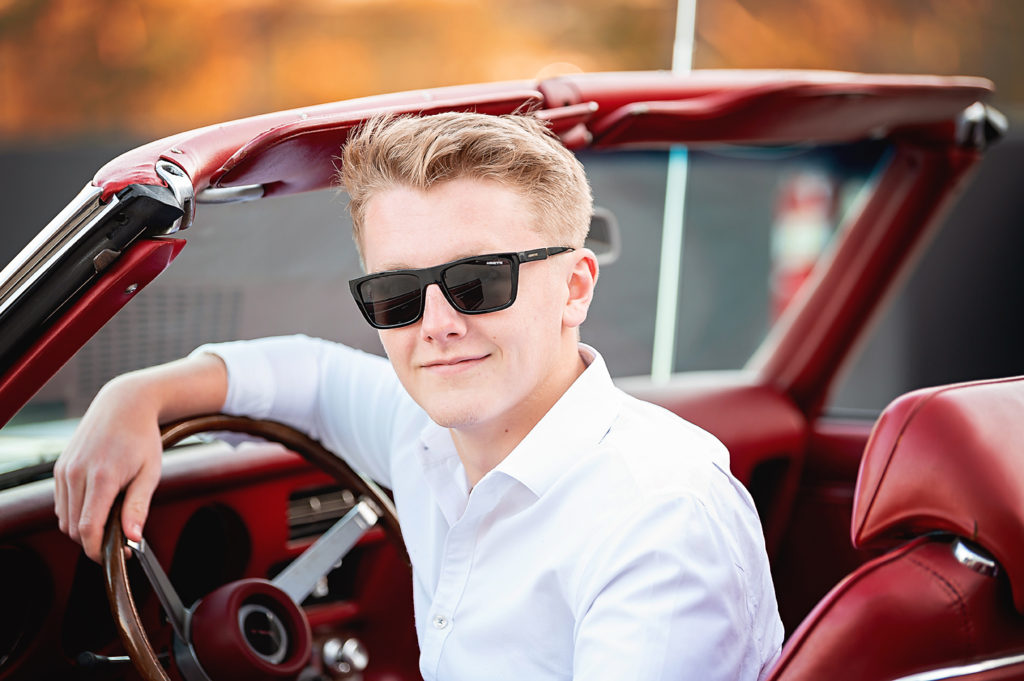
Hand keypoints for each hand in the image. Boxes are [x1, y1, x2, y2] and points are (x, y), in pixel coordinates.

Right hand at [54, 375, 163, 561]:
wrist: (124, 406)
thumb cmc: (142, 438)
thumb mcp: (150, 473)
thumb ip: (138, 507)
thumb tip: (132, 537)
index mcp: (102, 477)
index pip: (87, 529)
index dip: (98, 550)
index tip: (115, 555)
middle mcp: (76, 474)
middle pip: (73, 528)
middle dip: (92, 541)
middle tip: (118, 537)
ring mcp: (64, 471)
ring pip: (63, 519)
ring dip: (82, 527)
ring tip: (109, 518)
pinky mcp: (59, 469)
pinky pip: (61, 503)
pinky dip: (75, 512)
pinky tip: (96, 504)